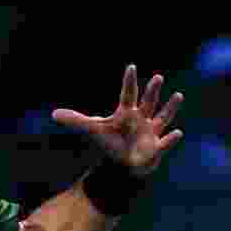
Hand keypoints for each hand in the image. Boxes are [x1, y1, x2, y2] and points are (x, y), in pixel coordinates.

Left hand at [52, 64, 184, 176]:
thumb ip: (75, 120)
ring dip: (169, 108)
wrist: (120, 164)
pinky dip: (170, 139)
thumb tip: (53, 114)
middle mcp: (140, 119)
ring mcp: (150, 132)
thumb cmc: (108, 144)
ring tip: (178, 95)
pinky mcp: (156, 148)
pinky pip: (165, 143)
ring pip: (162, 118)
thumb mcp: (91, 130)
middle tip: (157, 77)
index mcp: (126, 113)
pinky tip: (177, 132)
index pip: (127, 94)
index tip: (131, 67)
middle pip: (147, 102)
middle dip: (152, 91)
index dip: (128, 81)